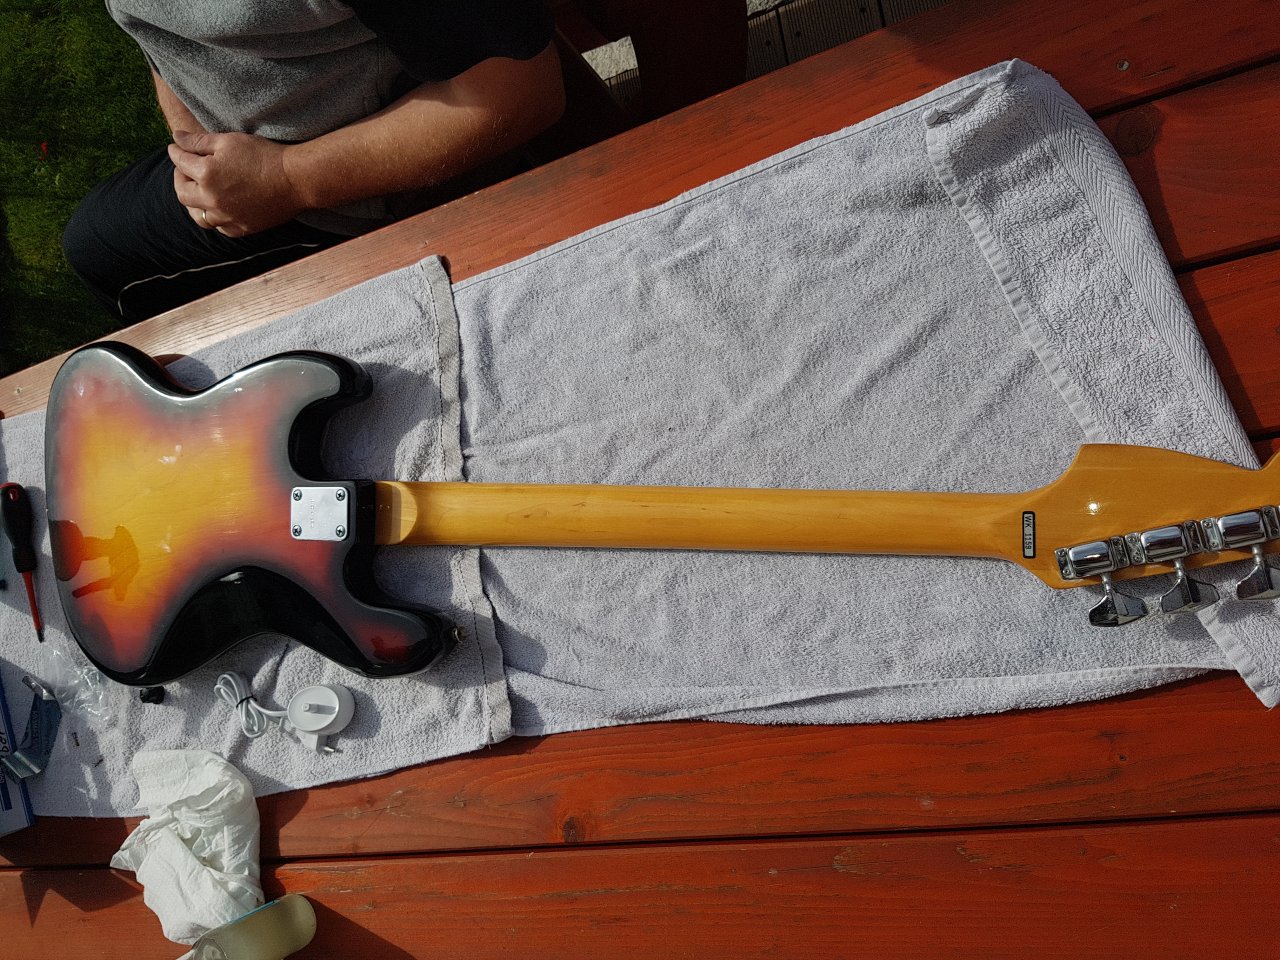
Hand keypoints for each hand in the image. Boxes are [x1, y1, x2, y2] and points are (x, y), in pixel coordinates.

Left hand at [168, 130, 304, 236]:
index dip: (176, 152)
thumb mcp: (229, 141)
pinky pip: (220, 228)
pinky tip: (219, 209)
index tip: (176, 147)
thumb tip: (176, 136)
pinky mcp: (242, 228)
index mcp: (205, 174)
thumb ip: (198, 141)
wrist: (296, 180)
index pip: (180, 162)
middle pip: (182, 192)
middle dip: (179, 178)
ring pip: (198, 216)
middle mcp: (211, 200)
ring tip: (199, 192)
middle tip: (184, 170)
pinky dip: (214, 218)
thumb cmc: (264, 155)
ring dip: (193, 203)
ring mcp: (226, 217)